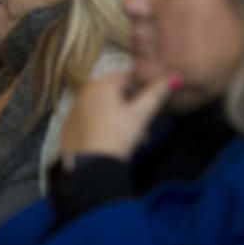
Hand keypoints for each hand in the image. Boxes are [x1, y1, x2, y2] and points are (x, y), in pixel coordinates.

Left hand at [60, 71, 174, 160]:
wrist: (92, 167)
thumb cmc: (119, 135)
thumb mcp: (140, 115)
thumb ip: (156, 94)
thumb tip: (174, 77)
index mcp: (100, 85)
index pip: (126, 78)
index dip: (141, 91)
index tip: (149, 108)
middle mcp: (83, 92)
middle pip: (114, 94)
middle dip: (132, 109)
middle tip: (144, 129)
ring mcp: (74, 110)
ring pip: (103, 108)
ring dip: (120, 119)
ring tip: (133, 140)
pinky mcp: (69, 127)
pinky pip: (90, 121)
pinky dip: (102, 127)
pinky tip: (111, 142)